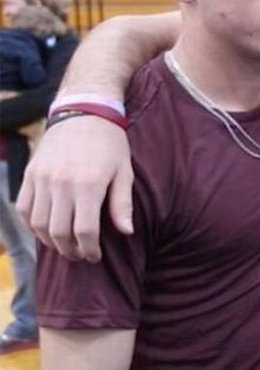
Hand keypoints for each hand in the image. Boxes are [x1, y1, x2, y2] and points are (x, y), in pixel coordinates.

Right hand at [15, 116, 133, 262]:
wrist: (84, 112)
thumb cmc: (110, 144)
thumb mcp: (124, 171)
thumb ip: (122, 204)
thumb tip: (126, 232)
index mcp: (89, 184)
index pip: (84, 231)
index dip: (89, 250)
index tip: (95, 256)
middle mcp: (61, 183)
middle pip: (59, 232)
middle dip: (70, 251)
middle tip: (80, 256)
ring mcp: (41, 179)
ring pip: (38, 224)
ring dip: (50, 241)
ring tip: (65, 246)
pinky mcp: (30, 174)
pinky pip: (23, 208)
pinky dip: (31, 224)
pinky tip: (45, 230)